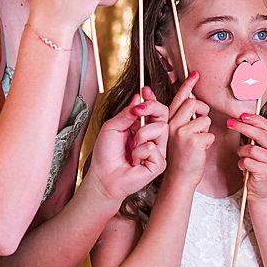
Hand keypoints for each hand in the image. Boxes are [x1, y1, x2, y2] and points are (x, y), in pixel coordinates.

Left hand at [87, 89, 167, 203]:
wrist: (103, 176)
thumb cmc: (105, 155)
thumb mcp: (112, 127)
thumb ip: (127, 113)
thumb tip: (138, 98)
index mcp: (141, 126)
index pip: (153, 109)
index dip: (151, 98)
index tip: (145, 90)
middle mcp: (152, 137)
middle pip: (163, 114)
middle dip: (152, 107)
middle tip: (139, 110)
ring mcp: (157, 150)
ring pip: (161, 129)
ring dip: (141, 134)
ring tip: (131, 146)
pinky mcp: (159, 163)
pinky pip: (154, 148)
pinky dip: (141, 152)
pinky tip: (135, 160)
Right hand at [165, 75, 213, 184]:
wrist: (179, 177)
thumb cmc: (182, 157)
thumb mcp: (178, 135)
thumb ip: (184, 118)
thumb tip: (194, 102)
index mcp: (169, 121)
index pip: (179, 98)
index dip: (187, 85)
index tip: (195, 74)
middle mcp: (172, 124)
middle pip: (193, 103)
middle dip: (202, 111)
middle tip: (200, 125)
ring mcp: (181, 131)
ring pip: (204, 119)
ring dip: (205, 130)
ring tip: (197, 142)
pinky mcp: (192, 140)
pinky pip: (209, 134)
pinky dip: (208, 142)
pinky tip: (199, 150)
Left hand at [229, 110, 266, 198]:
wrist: (261, 193)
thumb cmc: (257, 170)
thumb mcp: (259, 151)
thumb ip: (256, 138)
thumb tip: (243, 119)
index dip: (254, 119)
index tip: (241, 115)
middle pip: (260, 134)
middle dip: (243, 127)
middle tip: (230, 123)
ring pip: (252, 149)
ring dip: (241, 152)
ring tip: (242, 157)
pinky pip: (248, 162)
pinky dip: (241, 164)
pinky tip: (244, 168)